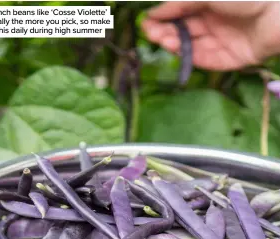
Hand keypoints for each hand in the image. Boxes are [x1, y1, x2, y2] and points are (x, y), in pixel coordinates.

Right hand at [142, 1, 279, 70]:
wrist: (278, 14)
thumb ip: (178, 4)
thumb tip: (153, 12)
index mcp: (211, 3)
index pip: (181, 12)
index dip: (163, 17)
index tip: (145, 22)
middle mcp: (215, 22)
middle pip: (185, 30)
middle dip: (166, 31)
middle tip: (150, 34)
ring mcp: (222, 41)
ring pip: (192, 45)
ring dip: (174, 43)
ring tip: (161, 40)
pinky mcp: (228, 60)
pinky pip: (205, 59)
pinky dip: (189, 56)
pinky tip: (175, 50)